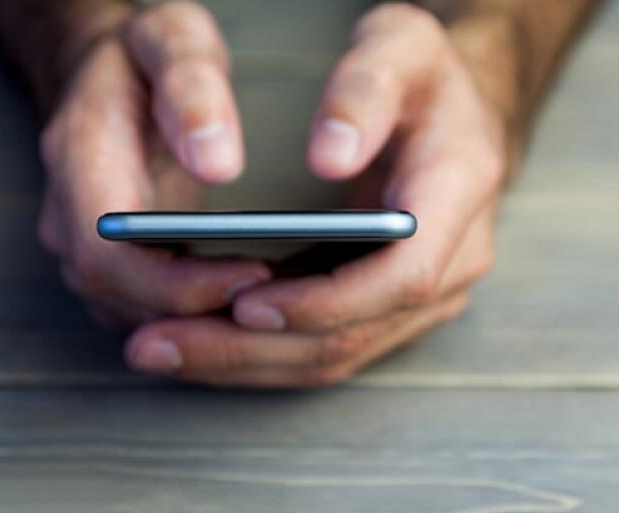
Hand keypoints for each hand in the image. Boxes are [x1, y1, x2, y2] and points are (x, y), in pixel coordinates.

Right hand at [38, 0, 269, 328]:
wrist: (104, 79)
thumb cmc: (140, 59)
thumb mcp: (171, 38)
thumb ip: (192, 87)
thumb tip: (216, 162)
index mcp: (77, 160)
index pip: (109, 254)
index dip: (177, 283)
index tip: (251, 277)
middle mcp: (68, 219)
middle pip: (122, 297)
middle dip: (202, 310)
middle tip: (283, 300)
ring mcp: (81, 251)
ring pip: (135, 317)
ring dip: (203, 323)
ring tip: (276, 307)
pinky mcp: (107, 270)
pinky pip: (146, 314)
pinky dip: (196, 318)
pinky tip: (248, 305)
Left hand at [126, 3, 506, 385]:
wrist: (458, 117)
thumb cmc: (423, 77)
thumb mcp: (401, 45)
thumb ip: (365, 90)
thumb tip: (331, 154)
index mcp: (457, 194)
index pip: (401, 276)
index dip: (323, 301)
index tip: (246, 303)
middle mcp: (453, 260)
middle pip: (351, 333)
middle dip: (252, 347)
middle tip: (160, 343)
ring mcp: (427, 296)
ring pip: (333, 354)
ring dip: (244, 361)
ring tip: (161, 349)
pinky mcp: (390, 310)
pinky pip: (325, 348)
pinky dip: (260, 354)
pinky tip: (200, 343)